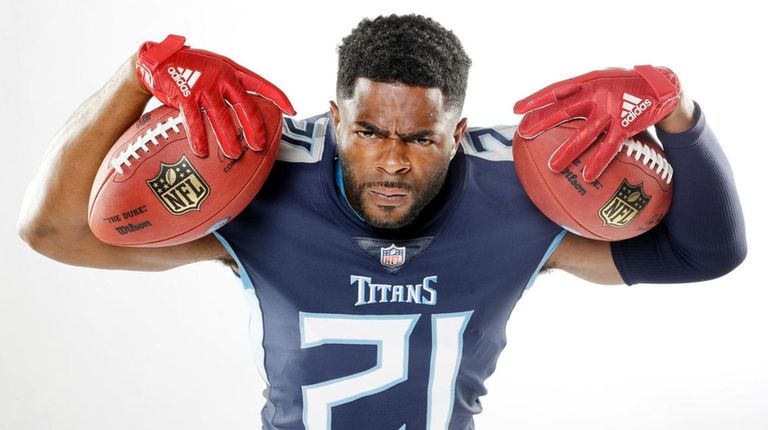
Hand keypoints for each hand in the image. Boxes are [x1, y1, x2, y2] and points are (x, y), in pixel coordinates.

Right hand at [136, 34, 294, 157]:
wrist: (156, 60)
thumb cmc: (189, 69)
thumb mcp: (214, 69)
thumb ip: (230, 85)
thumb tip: (247, 109)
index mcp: (231, 71)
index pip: (261, 84)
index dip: (278, 97)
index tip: (292, 111)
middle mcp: (221, 77)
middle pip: (245, 106)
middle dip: (254, 128)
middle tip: (259, 146)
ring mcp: (204, 85)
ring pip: (222, 117)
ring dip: (228, 138)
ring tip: (234, 154)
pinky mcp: (185, 94)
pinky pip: (195, 121)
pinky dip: (199, 138)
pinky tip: (202, 151)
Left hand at [514, 65, 679, 181]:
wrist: (664, 86)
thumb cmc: (626, 86)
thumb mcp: (603, 81)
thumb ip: (582, 92)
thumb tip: (557, 105)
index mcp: (588, 82)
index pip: (555, 90)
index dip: (535, 99)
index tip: (516, 109)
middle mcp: (596, 94)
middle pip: (563, 109)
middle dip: (541, 121)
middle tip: (523, 134)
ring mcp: (610, 110)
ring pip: (584, 133)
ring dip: (568, 151)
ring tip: (552, 166)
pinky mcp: (625, 124)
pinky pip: (609, 147)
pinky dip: (598, 161)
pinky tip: (587, 175)